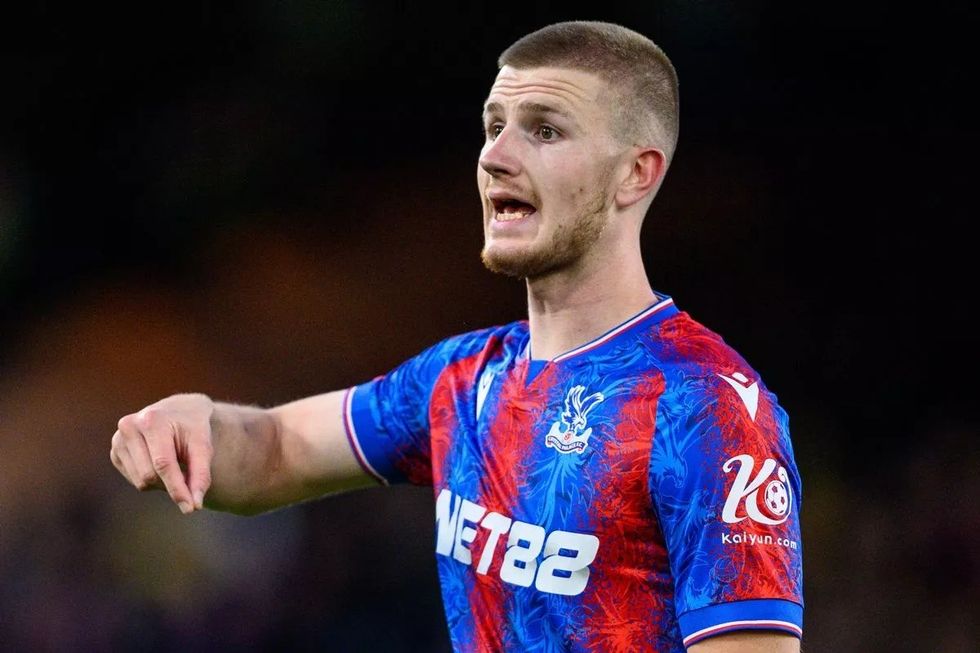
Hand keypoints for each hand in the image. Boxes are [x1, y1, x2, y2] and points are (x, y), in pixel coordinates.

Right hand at [110, 393, 214, 513]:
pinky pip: (135, 480)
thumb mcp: (203, 445)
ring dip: (161, 481)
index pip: (163, 464)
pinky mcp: (115, 452)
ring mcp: (118, 440)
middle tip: (187, 470)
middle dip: (171, 482)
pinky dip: (151, 478)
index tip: (191, 508)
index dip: (177, 488)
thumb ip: (201, 474)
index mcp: (152, 421)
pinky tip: (158, 460)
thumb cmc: (194, 428)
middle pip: (150, 476)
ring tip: (173, 459)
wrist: (180, 410)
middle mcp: (129, 427)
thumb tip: (194, 505)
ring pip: (141, 482)